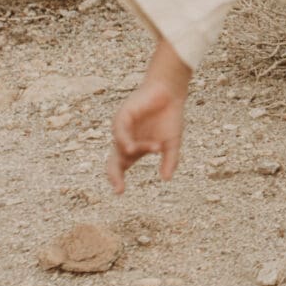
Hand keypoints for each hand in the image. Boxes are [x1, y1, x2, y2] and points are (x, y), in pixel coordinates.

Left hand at [108, 47, 191, 190]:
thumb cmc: (169, 117)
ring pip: (122, 147)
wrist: (170, 92)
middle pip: (114, 161)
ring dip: (137, 149)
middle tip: (119, 187)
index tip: (119, 192)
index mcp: (135, 149)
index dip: (118, 179)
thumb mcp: (172, 143)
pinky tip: (131, 147)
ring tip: (154, 147)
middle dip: (114, 175)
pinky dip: (124, 140)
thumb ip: (169, 160)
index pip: (121, 167)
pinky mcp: (122, 116)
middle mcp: (125, 140)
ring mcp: (122, 129)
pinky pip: (119, 131)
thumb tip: (166, 179)